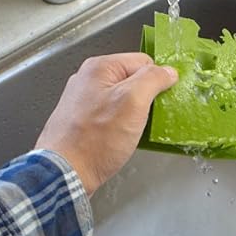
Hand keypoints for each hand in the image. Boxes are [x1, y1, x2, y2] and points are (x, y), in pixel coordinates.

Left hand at [35, 53, 177, 196]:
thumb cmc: (98, 138)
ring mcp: (83, 100)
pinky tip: (121, 137)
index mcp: (100, 67)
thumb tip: (169, 71)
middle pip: (132, 79)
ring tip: (134, 130)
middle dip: (145, 97)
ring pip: (123, 98)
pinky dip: (122, 123)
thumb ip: (153, 79)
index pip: (143, 62)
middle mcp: (88, 79)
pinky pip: (111, 113)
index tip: (161, 100)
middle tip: (147, 118)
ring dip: (135, 113)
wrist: (66, 173)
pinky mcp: (82, 119)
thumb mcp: (133, 102)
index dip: (157, 80)